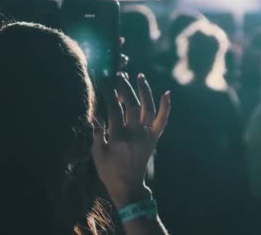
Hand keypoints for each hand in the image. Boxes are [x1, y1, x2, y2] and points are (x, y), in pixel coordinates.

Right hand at [92, 72, 170, 207]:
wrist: (128, 186)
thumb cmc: (109, 170)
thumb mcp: (97, 153)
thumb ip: (96, 132)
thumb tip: (93, 112)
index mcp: (118, 137)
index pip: (113, 108)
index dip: (107, 91)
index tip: (103, 78)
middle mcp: (135, 134)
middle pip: (132, 104)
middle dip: (125, 86)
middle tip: (118, 74)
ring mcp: (147, 135)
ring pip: (148, 108)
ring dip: (144, 90)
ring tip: (139, 75)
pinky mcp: (155, 138)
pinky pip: (162, 120)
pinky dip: (166, 107)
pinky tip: (167, 92)